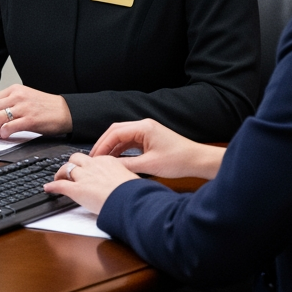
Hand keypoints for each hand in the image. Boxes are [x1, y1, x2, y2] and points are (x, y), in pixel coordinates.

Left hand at [0, 84, 71, 137]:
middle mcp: (17, 96)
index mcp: (15, 90)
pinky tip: (5, 135)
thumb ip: (8, 101)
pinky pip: (9, 127)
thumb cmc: (45, 106)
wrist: (65, 111)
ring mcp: (24, 108)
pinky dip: (3, 133)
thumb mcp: (24, 97)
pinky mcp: (30, 120)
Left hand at [43, 152, 138, 214]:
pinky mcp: (77, 189)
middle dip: (72, 164)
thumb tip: (127, 185)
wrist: (130, 200)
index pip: (93, 159)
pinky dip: (52, 187)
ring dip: (61, 173)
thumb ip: (123, 179)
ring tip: (58, 178)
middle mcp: (94, 166)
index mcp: (108, 161)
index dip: (88, 165)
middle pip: (76, 158)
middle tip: (70, 171)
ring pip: (67, 168)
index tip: (87, 169)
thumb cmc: (134, 193)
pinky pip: (60, 185)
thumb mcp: (131, 180)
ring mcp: (84, 176)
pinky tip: (48, 189)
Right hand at [90, 119, 224, 180]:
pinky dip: (121, 148)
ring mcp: (146, 130)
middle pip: (116, 131)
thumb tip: (110, 167)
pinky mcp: (149, 138)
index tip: (94, 157)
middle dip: (104, 143)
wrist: (197, 160)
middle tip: (93, 157)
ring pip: (122, 135)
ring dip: (112, 146)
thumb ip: (127, 164)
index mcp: (143, 127)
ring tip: (102, 159)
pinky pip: (130, 140)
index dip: (102, 145)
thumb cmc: (179, 160)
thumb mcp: (150, 165)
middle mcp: (144, 125)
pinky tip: (115, 158)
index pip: (115, 133)